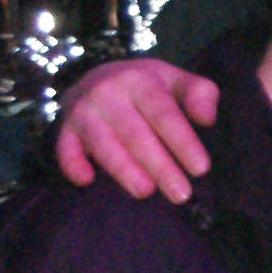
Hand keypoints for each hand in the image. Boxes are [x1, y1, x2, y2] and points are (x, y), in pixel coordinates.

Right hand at [53, 58, 216, 201]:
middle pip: (135, 133)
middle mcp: (107, 93)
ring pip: (103, 143)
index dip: (182, 141)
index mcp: (140, 80)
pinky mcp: (65, 128)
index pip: (163, 113)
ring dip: (122, 169)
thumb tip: (207, 119)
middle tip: (181, 194)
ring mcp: (83, 111)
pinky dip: (72, 163)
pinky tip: (86, 181)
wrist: (97, 77)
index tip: (201, 169)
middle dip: (159, 166)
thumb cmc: (148, 87)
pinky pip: (64, 148)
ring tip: (145, 192)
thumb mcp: (176, 80)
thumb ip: (200, 94)